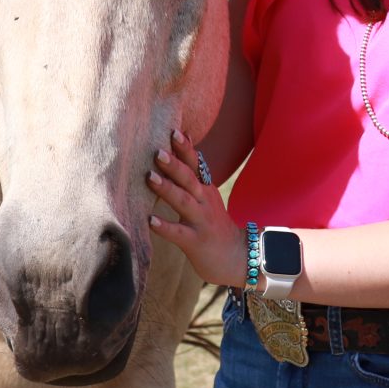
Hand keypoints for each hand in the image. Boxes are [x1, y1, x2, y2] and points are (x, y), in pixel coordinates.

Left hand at [146, 129, 246, 286]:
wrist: (238, 257)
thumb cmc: (214, 224)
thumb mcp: (207, 196)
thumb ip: (195, 173)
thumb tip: (185, 143)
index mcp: (205, 189)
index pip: (196, 164)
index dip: (185, 148)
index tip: (173, 131)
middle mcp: (204, 201)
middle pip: (189, 179)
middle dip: (174, 164)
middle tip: (157, 151)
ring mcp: (201, 221)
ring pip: (183, 202)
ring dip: (167, 189)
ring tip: (149, 177)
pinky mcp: (196, 242)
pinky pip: (179, 234)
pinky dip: (165, 226)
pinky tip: (150, 221)